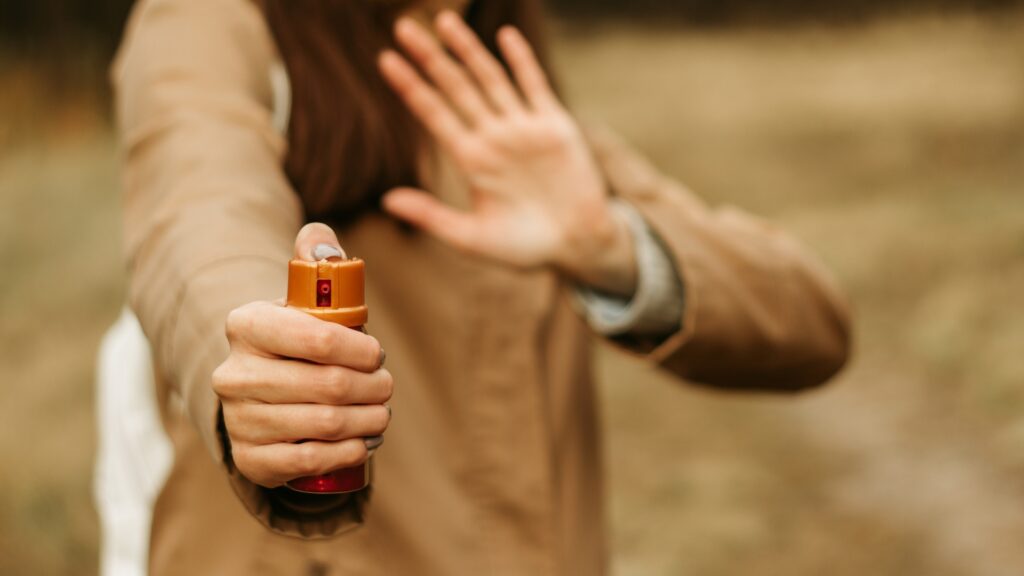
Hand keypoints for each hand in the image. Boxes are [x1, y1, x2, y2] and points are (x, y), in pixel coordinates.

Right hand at [212, 223, 391, 487]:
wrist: (261, 395)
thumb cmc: (297, 341)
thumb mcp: (304, 300)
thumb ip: (318, 262)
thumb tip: (322, 241)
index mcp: (247, 324)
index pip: (318, 337)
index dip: (360, 349)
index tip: (377, 354)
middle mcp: (233, 374)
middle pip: (329, 385)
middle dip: (373, 387)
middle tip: (386, 386)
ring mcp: (238, 420)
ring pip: (325, 424)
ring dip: (368, 420)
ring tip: (380, 412)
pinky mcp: (250, 459)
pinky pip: (310, 461)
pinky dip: (346, 452)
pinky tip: (362, 442)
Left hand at [378, 11, 636, 295]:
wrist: (576, 246)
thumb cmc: (524, 247)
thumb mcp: (471, 239)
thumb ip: (432, 216)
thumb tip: (386, 199)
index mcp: (470, 159)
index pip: (433, 114)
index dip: (410, 87)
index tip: (385, 60)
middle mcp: (492, 136)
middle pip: (455, 87)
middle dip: (430, 57)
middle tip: (403, 26)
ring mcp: (523, 128)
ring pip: (490, 79)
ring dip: (468, 50)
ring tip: (444, 20)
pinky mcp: (555, 126)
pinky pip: (535, 86)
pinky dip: (521, 61)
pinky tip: (505, 36)